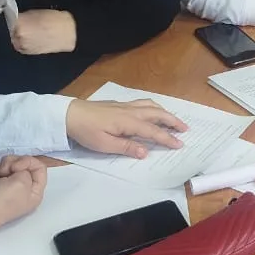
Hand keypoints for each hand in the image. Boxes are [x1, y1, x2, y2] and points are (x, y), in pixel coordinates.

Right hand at [0, 155, 47, 229]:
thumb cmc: (2, 200)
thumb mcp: (22, 182)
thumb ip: (26, 171)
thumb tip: (20, 171)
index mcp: (35, 191)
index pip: (40, 167)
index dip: (28, 162)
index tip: (15, 167)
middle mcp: (25, 189)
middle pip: (23, 164)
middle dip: (11, 165)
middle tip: (4, 173)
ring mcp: (10, 187)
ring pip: (7, 166)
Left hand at [11, 9, 76, 54]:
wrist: (68, 33)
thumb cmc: (54, 20)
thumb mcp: (35, 12)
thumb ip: (23, 17)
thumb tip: (16, 20)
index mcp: (19, 23)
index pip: (10, 20)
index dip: (16, 19)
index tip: (20, 18)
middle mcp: (18, 35)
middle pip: (12, 31)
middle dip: (17, 28)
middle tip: (28, 25)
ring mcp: (23, 46)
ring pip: (16, 40)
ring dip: (21, 37)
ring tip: (32, 33)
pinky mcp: (29, 53)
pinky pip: (22, 47)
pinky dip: (25, 44)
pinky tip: (35, 40)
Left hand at [65, 98, 187, 157]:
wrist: (69, 114)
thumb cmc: (86, 132)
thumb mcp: (105, 145)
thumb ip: (127, 147)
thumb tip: (146, 152)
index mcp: (129, 122)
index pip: (153, 131)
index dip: (168, 138)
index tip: (180, 144)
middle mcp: (130, 111)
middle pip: (157, 114)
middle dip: (173, 121)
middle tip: (186, 129)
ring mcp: (125, 106)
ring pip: (151, 105)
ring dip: (165, 112)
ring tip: (173, 119)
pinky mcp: (119, 104)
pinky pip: (143, 103)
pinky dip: (154, 106)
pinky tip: (153, 111)